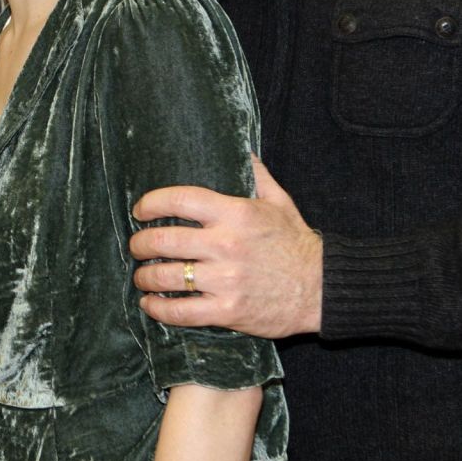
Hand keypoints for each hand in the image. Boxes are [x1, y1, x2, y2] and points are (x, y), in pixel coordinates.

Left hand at [128, 157, 323, 337]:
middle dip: (140, 244)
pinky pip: (181, 311)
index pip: (179, 200)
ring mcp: (226, 280)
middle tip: (137, 247)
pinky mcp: (228, 311)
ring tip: (142, 276)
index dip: (150, 203)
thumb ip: (256, 175)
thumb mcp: (280, 201)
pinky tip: (150, 304)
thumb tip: (239, 149)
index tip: (140, 210)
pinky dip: (159, 309)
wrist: (324, 289)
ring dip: (144, 277)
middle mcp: (227, 245)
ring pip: (166, 277)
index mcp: (236, 214)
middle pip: (163, 240)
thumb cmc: (296, 243)